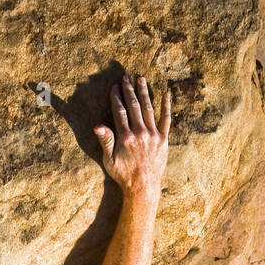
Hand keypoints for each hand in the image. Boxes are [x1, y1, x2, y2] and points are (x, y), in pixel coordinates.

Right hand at [94, 75, 170, 197]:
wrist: (143, 187)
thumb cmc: (124, 175)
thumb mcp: (109, 160)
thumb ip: (105, 141)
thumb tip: (97, 125)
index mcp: (125, 137)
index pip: (119, 111)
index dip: (116, 97)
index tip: (114, 87)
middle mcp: (140, 133)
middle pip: (134, 106)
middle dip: (129, 90)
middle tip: (126, 77)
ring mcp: (153, 135)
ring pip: (148, 108)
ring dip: (144, 92)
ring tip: (141, 79)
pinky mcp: (163, 139)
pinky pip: (166, 120)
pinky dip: (166, 106)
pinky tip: (166, 94)